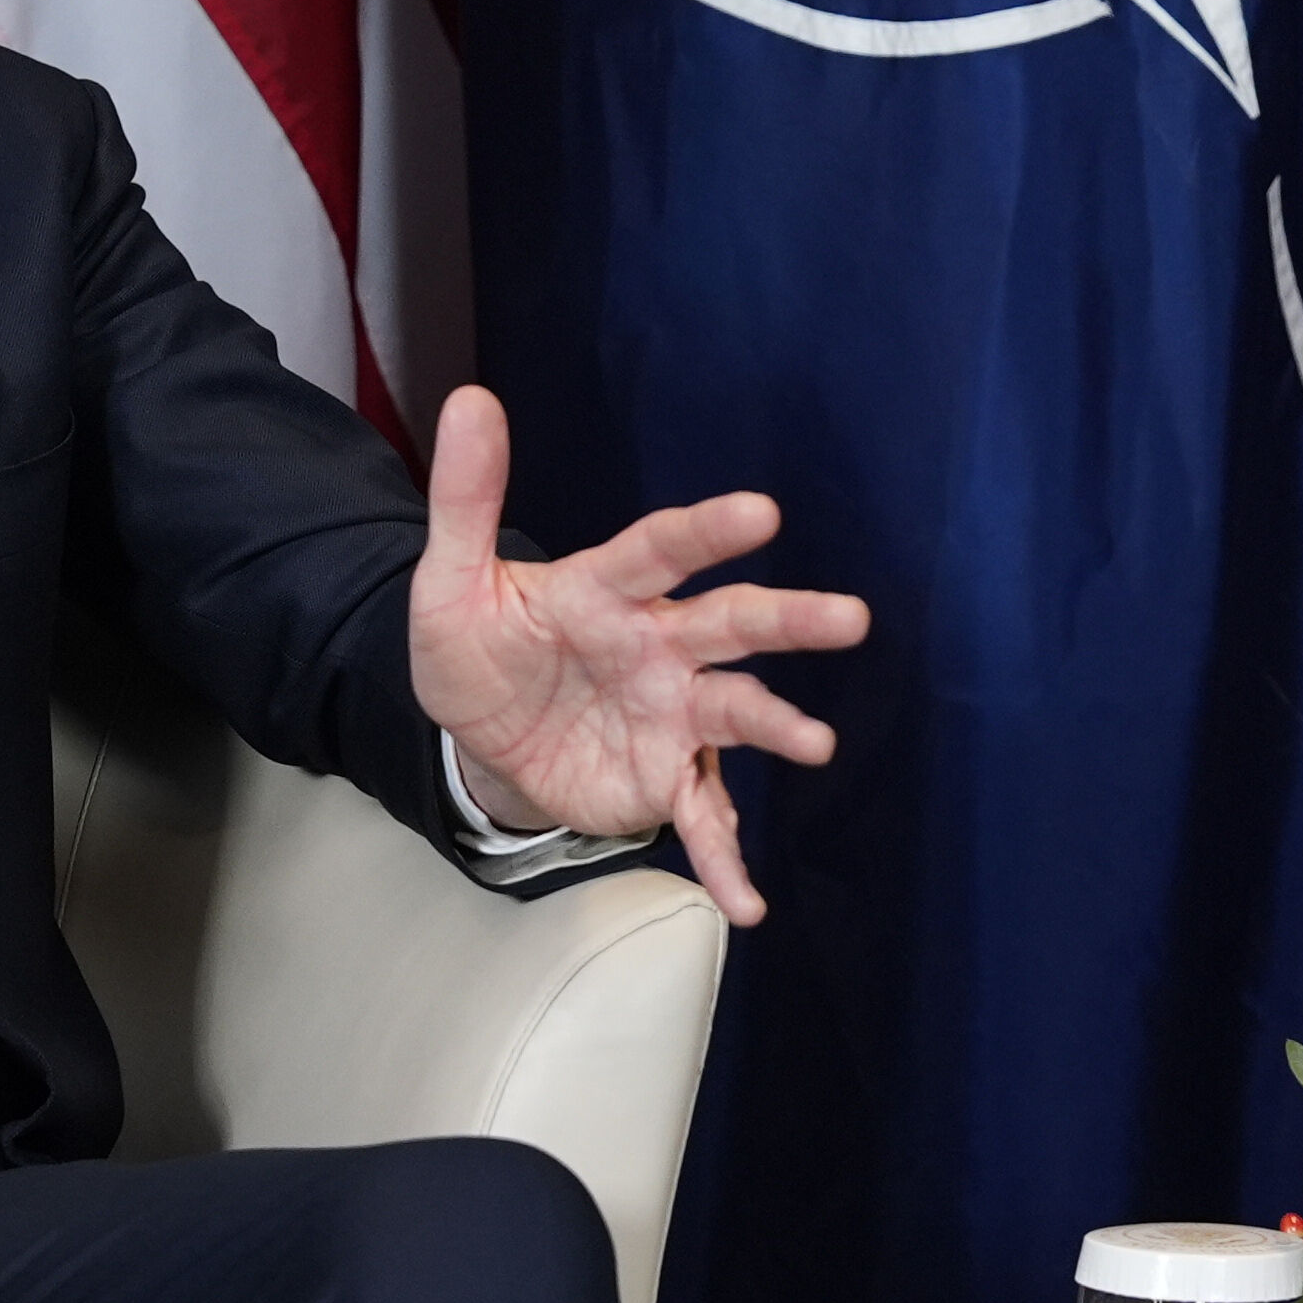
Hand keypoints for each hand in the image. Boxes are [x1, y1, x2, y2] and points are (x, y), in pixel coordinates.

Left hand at [408, 385, 867, 924]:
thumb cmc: (477, 648)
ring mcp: (671, 715)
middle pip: (730, 625)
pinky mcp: (665, 779)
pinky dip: (725, 857)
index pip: (661, 551)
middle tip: (849, 617)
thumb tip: (470, 400)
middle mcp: (659, 646)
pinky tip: (747, 902)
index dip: (708, 531)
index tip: (761, 512)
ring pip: (737, 713)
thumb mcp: (452, 581)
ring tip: (817, 744)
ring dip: (779, 726)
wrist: (480, 738)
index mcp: (609, 590)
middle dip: (788, 621)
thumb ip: (466, 498)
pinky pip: (703, 817)